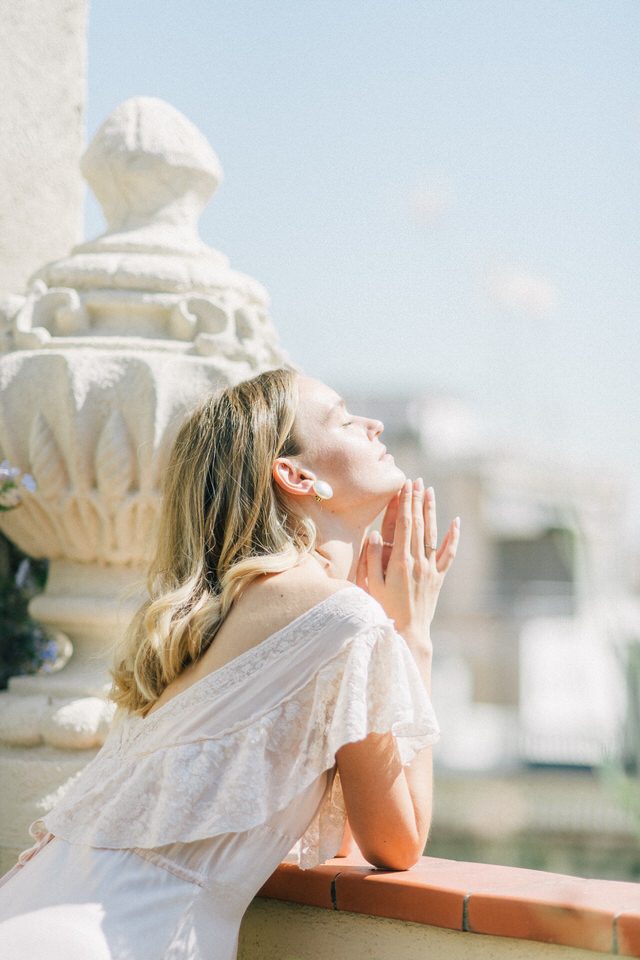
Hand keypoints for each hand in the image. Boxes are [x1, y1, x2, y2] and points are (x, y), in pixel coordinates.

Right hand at [356, 478, 459, 639]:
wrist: (408, 632)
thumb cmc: (384, 609)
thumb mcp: (371, 585)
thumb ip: (372, 558)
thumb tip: (375, 533)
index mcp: (400, 561)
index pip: (405, 525)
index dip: (406, 504)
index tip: (406, 486)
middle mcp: (418, 561)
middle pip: (420, 524)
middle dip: (417, 501)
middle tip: (417, 481)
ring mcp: (430, 569)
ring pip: (434, 534)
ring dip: (432, 511)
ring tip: (430, 492)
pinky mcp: (438, 577)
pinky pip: (448, 554)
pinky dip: (453, 537)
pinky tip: (456, 522)